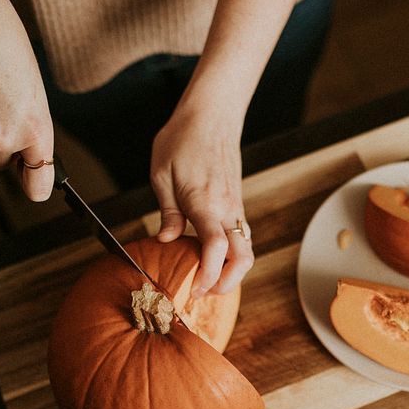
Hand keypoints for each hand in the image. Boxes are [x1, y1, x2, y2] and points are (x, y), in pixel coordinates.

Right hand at [0, 0, 53, 199]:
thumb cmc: (2, 38)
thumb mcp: (32, 88)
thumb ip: (32, 126)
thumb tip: (25, 155)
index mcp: (34, 129)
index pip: (38, 187)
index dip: (36, 184)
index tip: (34, 180)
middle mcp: (3, 136)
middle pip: (0, 161)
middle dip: (0, 140)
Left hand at [150, 98, 252, 295]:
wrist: (212, 115)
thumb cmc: (183, 139)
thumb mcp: (162, 174)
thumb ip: (168, 212)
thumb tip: (165, 240)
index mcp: (205, 203)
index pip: (216, 249)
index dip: (208, 275)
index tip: (194, 289)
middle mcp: (227, 209)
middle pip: (242, 259)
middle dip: (227, 283)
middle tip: (203, 292)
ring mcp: (236, 207)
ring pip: (246, 250)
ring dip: (231, 271)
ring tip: (207, 279)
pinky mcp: (237, 204)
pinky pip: (241, 237)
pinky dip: (231, 255)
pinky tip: (211, 257)